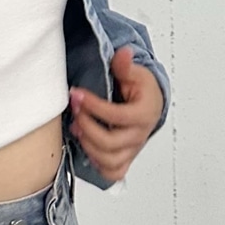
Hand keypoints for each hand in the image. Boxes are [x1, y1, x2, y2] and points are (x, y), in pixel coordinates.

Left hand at [69, 46, 163, 181]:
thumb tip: (123, 52)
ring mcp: (132, 150)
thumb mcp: (135, 73)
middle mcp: (139, 136)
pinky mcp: (125, 158)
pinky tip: (87, 145)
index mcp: (144, 114)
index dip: (93, 106)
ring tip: (76, 126)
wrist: (150, 104)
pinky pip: (113, 172)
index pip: (117, 116)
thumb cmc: (142, 90)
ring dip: (88, 144)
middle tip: (75, 109)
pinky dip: (98, 164)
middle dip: (87, 126)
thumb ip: (125, 65)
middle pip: (110, 142)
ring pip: (109, 160)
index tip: (76, 93)